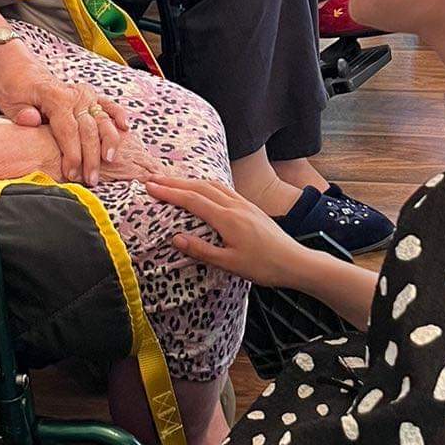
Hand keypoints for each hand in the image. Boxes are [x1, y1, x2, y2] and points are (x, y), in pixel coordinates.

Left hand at [0, 40, 133, 182]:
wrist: (18, 68)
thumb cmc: (14, 88)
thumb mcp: (9, 101)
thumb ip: (21, 113)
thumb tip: (32, 120)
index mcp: (56, 97)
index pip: (68, 130)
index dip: (72, 154)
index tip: (72, 174)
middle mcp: (75, 95)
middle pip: (89, 130)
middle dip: (91, 157)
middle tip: (90, 179)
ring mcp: (84, 95)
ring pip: (103, 120)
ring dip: (109, 141)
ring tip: (110, 160)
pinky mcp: (89, 96)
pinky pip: (108, 105)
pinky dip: (118, 115)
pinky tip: (125, 128)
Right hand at [143, 173, 313, 288]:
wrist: (295, 262)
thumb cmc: (264, 266)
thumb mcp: (229, 264)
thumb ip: (202, 250)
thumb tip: (175, 238)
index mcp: (227, 219)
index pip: (192, 200)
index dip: (169, 192)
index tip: (150, 186)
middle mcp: (235, 206)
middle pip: (199, 187)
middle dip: (174, 182)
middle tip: (152, 178)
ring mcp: (244, 204)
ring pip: (212, 185)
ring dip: (189, 180)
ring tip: (171, 180)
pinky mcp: (250, 207)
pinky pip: (224, 189)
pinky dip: (206, 184)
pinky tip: (202, 188)